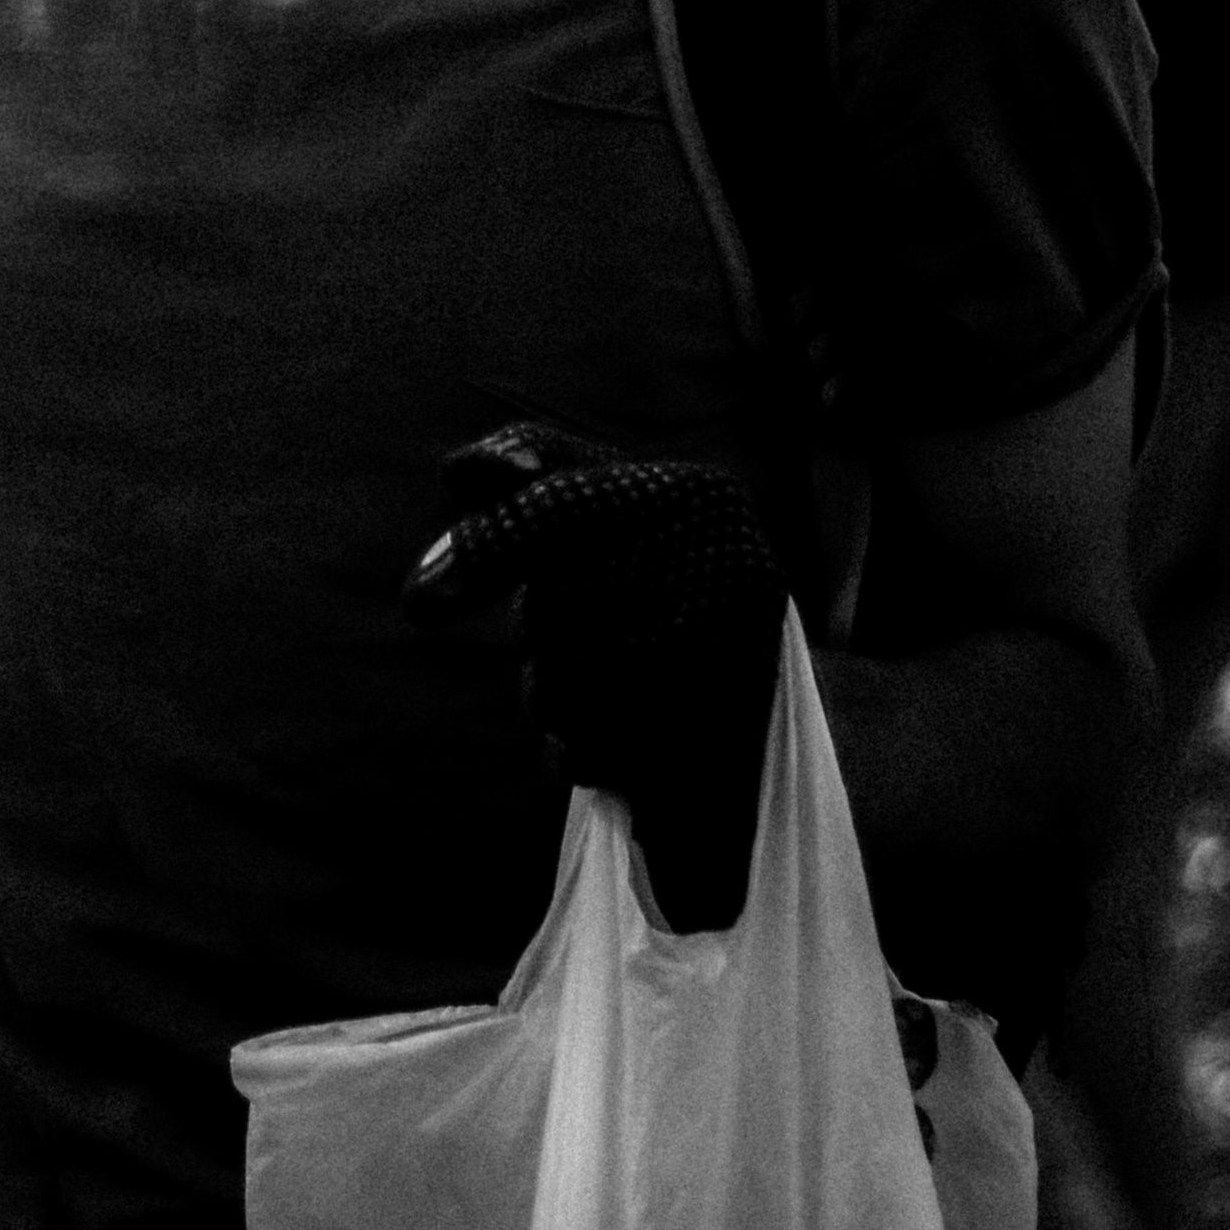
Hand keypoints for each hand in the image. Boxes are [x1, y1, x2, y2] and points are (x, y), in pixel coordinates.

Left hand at [406, 423, 785, 931]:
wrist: (810, 728)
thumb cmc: (677, 596)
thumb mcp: (620, 512)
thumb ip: (539, 476)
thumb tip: (461, 474)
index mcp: (696, 496)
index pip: (563, 506)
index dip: (486, 547)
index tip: (418, 600)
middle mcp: (725, 564)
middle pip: (550, 612)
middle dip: (545, 640)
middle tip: (586, 646)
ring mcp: (730, 662)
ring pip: (560, 690)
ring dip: (561, 702)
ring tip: (616, 693)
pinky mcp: (717, 750)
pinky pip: (590, 754)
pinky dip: (586, 755)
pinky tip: (627, 744)